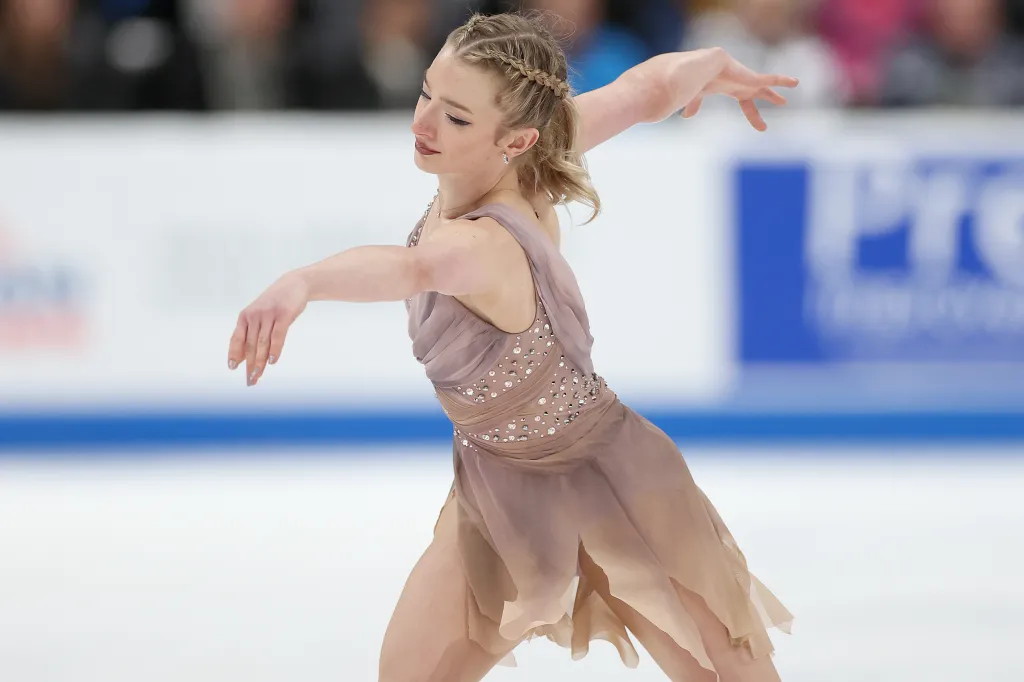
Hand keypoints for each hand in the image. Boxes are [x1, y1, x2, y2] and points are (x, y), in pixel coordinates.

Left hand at [228, 272, 308, 385]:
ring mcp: (269, 315)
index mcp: (245, 316)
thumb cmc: (276, 303)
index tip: (232, 368)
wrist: (295, 284)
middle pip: (250, 345)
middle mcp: (254, 315)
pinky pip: (277, 336)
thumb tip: (244, 357)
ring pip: (262, 343)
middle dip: (249, 364)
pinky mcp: (284, 314)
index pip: (237, 338)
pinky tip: (272, 361)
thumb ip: (252, 333)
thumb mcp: (260, 315)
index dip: (234, 354)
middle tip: (250, 380)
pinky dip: (274, 350)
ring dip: (260, 362)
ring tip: (258, 375)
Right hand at [682, 49, 798, 130]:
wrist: (704, 66)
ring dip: (780, 86)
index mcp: (733, 89)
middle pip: (760, 95)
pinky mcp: (753, 78)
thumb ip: (695, 104)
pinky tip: (795, 83)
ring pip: (768, 85)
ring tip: (794, 83)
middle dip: (770, 98)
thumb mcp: (697, 95)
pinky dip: (784, 80)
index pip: (747, 105)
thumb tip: (686, 116)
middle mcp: (743, 85)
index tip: (763, 127)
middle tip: (782, 102)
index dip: (754, 116)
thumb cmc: (699, 78)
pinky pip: (772, 78)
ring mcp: (749, 81)